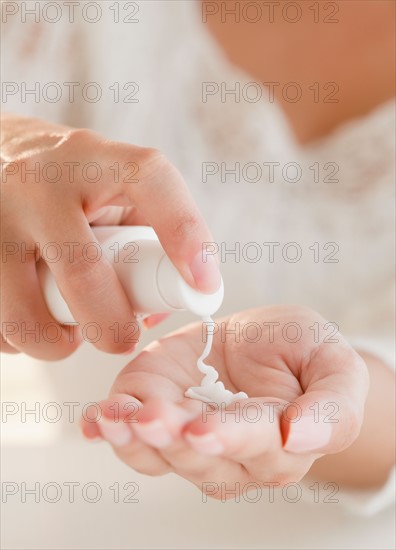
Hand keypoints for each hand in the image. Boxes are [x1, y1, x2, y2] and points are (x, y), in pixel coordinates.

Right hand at [1, 113, 220, 358]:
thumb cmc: (72, 184)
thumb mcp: (114, 188)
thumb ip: (147, 237)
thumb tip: (156, 310)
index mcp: (93, 158)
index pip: (147, 179)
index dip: (184, 232)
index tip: (203, 284)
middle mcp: (38, 183)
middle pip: (84, 273)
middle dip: (112, 327)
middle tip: (123, 338)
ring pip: (25, 317)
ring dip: (56, 343)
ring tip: (69, 332)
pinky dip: (18, 337)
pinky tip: (30, 314)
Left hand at [82, 305, 368, 498]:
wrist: (262, 342)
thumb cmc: (301, 352)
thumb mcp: (335, 365)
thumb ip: (333, 407)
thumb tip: (300, 440)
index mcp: (280, 444)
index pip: (255, 446)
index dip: (229, 438)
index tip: (202, 429)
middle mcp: (231, 454)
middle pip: (199, 457)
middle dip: (172, 440)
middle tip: (151, 418)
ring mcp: (189, 438)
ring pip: (160, 455)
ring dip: (133, 440)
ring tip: (113, 419)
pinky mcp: (158, 416)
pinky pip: (131, 437)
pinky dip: (110, 428)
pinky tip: (96, 419)